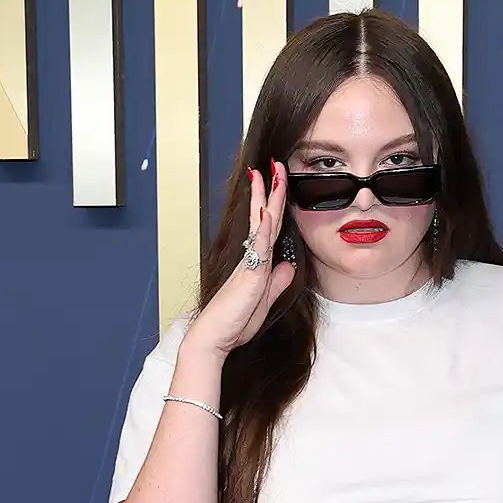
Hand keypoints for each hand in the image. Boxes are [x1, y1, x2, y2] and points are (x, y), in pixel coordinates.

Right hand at [185, 158, 296, 357]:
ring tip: (270, 172)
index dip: (274, 204)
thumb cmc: (234, 324)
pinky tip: (266, 211)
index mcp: (256, 264)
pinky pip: (258, 247)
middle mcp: (252, 259)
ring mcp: (250, 264)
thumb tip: (287, 265)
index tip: (276, 182)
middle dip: (272, 189)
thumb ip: (276, 283)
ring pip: (262, 225)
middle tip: (275, 163)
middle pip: (266, 218)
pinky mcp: (249, 275)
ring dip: (267, 197)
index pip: (269, 228)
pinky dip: (263, 228)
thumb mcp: (263, 301)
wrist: (214, 338)